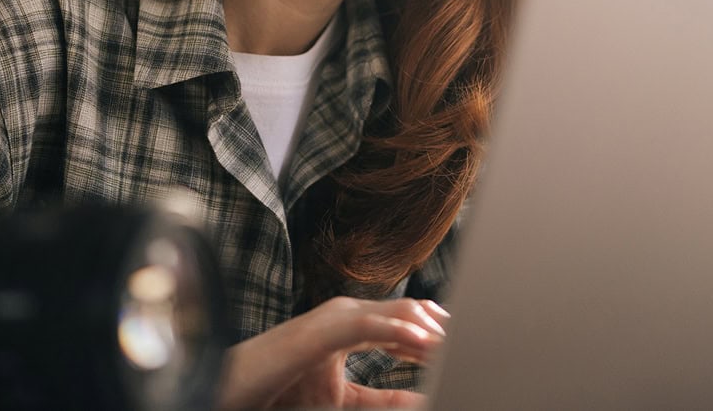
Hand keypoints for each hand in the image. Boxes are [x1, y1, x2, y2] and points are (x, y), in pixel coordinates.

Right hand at [214, 296, 449, 409]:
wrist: (232, 391)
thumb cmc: (279, 392)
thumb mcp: (343, 399)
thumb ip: (382, 397)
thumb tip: (422, 400)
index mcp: (349, 326)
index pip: (406, 322)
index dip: (440, 334)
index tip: (468, 349)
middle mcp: (345, 315)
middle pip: (410, 312)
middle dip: (445, 329)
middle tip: (480, 343)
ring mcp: (333, 318)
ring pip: (397, 314)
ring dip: (432, 330)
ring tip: (461, 345)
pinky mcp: (322, 330)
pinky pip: (370, 326)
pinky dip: (401, 333)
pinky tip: (427, 345)